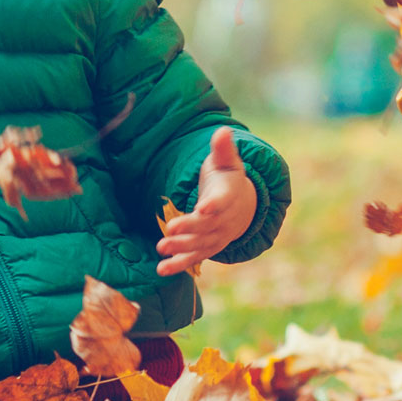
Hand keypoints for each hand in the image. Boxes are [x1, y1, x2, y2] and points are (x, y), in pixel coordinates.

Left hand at [158, 127, 258, 275]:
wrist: (241, 206)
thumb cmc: (227, 178)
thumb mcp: (227, 161)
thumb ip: (223, 149)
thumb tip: (223, 130)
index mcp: (229, 195)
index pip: (222, 201)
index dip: (213, 205)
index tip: (203, 208)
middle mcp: (224, 220)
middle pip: (207, 226)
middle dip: (189, 229)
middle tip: (170, 230)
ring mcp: (216, 236)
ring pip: (199, 245)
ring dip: (180, 249)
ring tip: (160, 248)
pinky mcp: (206, 248)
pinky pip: (193, 259)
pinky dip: (178, 265)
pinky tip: (161, 270)